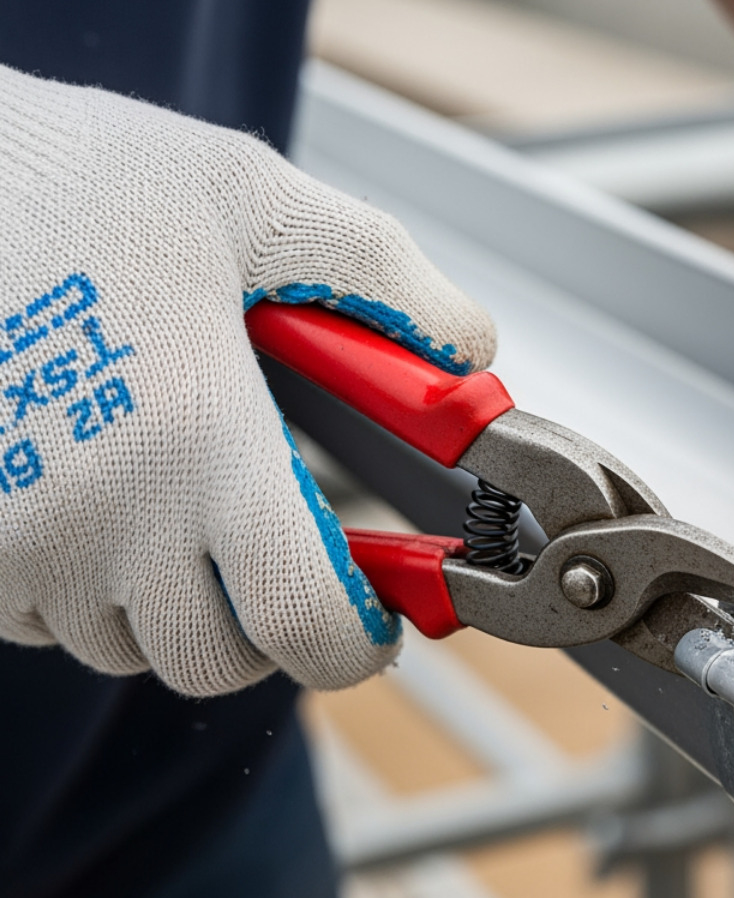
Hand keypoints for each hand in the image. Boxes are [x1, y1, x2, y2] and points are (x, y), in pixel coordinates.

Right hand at [0, 66, 494, 695]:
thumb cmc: (71, 181)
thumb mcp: (255, 199)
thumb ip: (385, 279)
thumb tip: (468, 352)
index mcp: (196, 437)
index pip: (302, 622)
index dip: (355, 642)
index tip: (371, 617)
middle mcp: (100, 513)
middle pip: (216, 660)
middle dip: (265, 622)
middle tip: (274, 547)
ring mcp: (15, 542)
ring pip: (124, 648)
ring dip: (167, 606)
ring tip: (174, 500)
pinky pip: (40, 622)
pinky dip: (81, 591)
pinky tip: (95, 500)